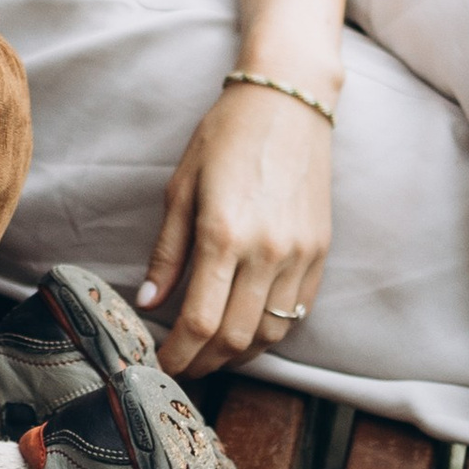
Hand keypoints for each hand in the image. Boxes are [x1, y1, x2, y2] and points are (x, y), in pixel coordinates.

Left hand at [137, 80, 333, 379]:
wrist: (288, 103)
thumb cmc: (225, 136)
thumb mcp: (181, 188)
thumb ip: (167, 252)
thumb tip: (148, 301)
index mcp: (224, 234)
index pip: (199, 320)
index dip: (179, 354)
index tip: (164, 364)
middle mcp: (266, 251)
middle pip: (235, 338)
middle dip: (204, 362)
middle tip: (184, 366)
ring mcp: (299, 254)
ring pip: (271, 333)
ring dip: (239, 353)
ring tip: (213, 351)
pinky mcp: (320, 252)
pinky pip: (297, 311)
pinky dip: (271, 330)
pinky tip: (247, 327)